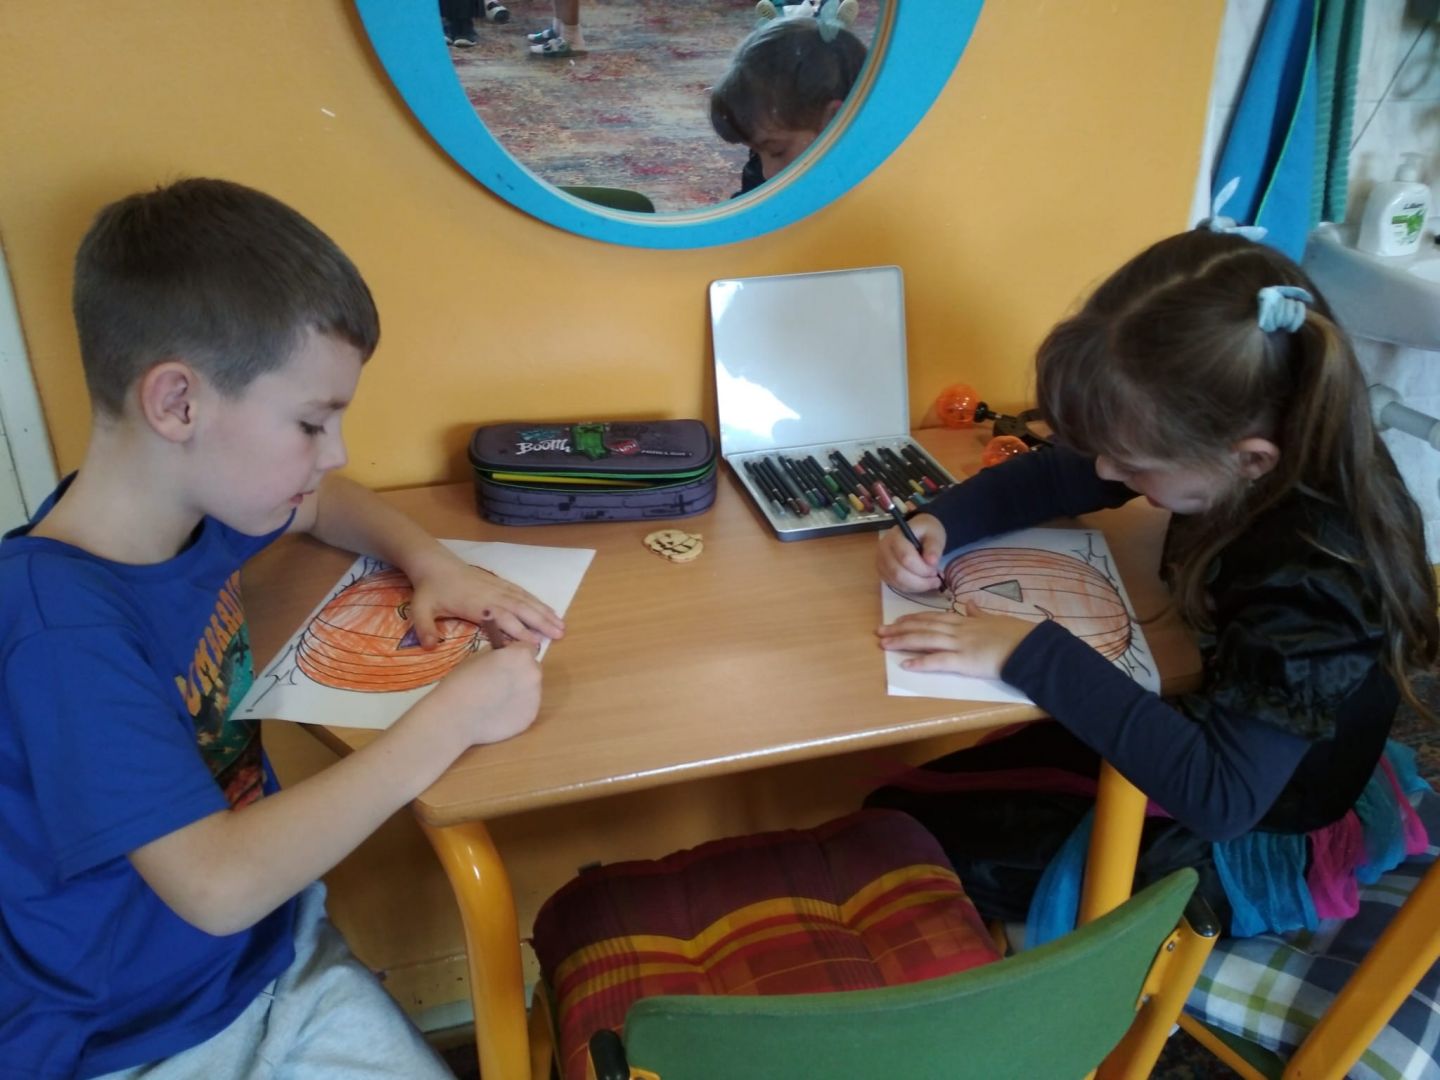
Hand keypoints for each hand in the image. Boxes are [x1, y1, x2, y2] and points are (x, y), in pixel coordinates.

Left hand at [408, 554, 564, 647]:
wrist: (435, 564)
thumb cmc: (430, 589)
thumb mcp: (421, 609)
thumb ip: (424, 628)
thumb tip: (429, 647)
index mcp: (477, 604)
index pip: (502, 619)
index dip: (519, 631)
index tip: (534, 643)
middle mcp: (492, 595)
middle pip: (521, 609)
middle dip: (541, 622)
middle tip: (560, 634)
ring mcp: (498, 588)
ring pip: (526, 601)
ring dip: (544, 612)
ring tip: (561, 625)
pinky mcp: (500, 584)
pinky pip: (522, 593)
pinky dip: (537, 602)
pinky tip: (548, 610)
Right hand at [425, 646, 542, 745]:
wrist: (455, 716)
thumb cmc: (462, 682)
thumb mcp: (478, 656)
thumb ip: (499, 653)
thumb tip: (505, 654)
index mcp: (521, 655)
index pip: (528, 649)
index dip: (515, 654)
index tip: (505, 662)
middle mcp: (534, 674)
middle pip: (532, 669)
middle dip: (520, 673)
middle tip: (499, 683)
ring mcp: (535, 698)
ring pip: (530, 690)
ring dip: (519, 691)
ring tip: (496, 701)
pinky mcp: (530, 717)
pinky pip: (526, 708)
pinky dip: (516, 709)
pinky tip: (498, 713)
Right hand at [876, 512, 946, 593]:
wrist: (916, 531)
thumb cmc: (925, 532)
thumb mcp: (934, 534)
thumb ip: (934, 547)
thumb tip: (932, 562)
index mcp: (895, 537)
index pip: (906, 558)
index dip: (923, 569)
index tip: (936, 571)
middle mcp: (883, 549)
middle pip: (899, 573)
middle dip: (920, 581)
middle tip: (935, 580)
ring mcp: (881, 562)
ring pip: (897, 582)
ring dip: (917, 586)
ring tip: (930, 582)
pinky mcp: (883, 572)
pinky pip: (896, 585)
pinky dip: (911, 588)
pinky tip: (921, 583)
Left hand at [876, 600, 1038, 678]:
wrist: (1029, 646)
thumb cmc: (1016, 634)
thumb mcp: (995, 618)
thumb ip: (980, 613)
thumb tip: (973, 604)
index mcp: (965, 620)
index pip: (933, 617)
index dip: (913, 619)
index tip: (898, 620)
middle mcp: (958, 630)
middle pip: (923, 627)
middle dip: (900, 629)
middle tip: (879, 632)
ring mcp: (960, 644)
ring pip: (925, 640)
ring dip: (903, 641)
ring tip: (885, 644)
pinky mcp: (965, 661)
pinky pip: (939, 661)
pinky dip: (922, 663)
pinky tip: (906, 664)